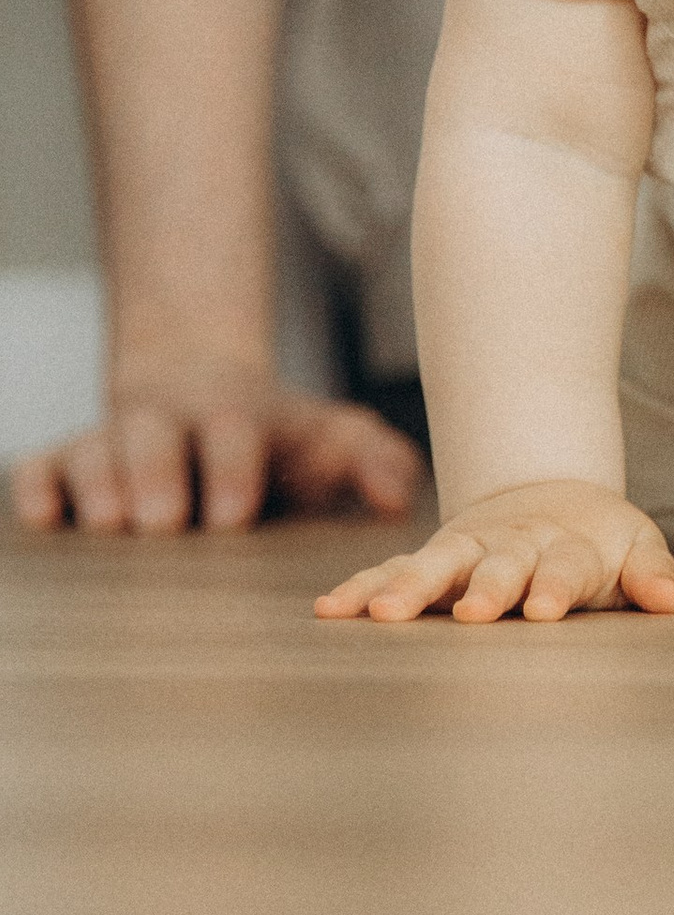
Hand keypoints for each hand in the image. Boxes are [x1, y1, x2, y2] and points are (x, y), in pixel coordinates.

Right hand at [12, 364, 422, 534]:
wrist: (197, 389)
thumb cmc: (273, 435)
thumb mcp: (329, 435)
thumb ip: (371, 458)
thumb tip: (397, 497)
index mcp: (234, 415)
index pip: (232, 429)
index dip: (232, 466)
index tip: (236, 514)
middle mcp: (167, 422)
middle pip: (153, 436)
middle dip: (157, 474)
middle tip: (165, 522)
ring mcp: (111, 440)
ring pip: (94, 450)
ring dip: (99, 483)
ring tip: (110, 525)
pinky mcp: (65, 463)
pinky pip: (39, 467)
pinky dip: (36, 488)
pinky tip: (43, 519)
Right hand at [315, 477, 673, 623]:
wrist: (550, 494)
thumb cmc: (599, 540)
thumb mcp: (635, 547)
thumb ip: (650, 574)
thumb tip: (673, 601)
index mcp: (568, 546)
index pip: (564, 568)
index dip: (553, 586)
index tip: (543, 610)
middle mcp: (514, 545)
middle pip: (499, 565)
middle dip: (485, 588)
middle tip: (470, 614)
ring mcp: (469, 549)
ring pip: (436, 564)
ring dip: (410, 587)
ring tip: (383, 614)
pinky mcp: (434, 558)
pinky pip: (392, 570)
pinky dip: (363, 587)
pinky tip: (330, 609)